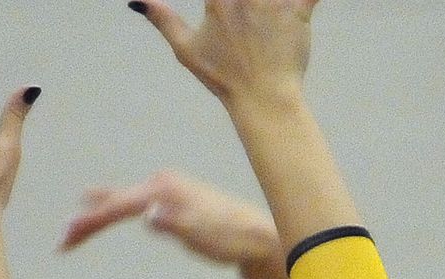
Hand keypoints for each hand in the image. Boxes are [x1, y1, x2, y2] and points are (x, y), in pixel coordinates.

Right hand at [61, 172, 279, 266]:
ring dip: (96, 217)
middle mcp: (162, 183)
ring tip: (72, 230)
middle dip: (88, 222)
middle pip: (115, 202)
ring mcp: (167, 189)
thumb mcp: (204, 234)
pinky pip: (133, 203)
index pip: (120, 205)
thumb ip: (175, 225)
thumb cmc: (233, 238)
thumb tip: (149, 217)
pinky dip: (112, 209)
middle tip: (62, 242)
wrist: (258, 236)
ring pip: (122, 202)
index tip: (70, 236)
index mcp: (165, 189)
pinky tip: (98, 204)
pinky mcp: (171, 199)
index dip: (93, 222)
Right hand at [130, 0, 317, 108]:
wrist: (263, 102)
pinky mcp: (298, 11)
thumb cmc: (225, 79)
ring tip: (267, 5)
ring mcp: (272, 2)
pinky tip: (306, 3)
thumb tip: (138, 1)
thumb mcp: (186, 50)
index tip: (220, 3)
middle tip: (249, 7)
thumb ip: (163, 19)